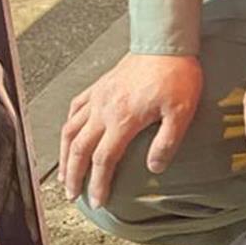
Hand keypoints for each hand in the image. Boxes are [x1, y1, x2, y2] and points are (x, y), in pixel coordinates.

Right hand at [60, 53, 202, 206]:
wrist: (165, 43)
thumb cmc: (177, 76)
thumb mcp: (182, 112)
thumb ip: (167, 142)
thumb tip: (154, 168)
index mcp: (122, 119)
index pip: (103, 160)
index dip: (98, 184)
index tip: (98, 201)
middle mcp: (103, 109)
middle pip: (79, 149)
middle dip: (74, 176)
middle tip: (72, 196)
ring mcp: (98, 96)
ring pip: (70, 130)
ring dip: (64, 155)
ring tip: (64, 175)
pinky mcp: (99, 86)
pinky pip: (76, 107)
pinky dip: (69, 125)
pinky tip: (68, 136)